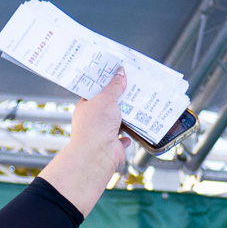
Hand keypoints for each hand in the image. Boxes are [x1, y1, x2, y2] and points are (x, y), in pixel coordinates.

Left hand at [39, 67, 131, 216]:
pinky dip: (130, 133)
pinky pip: (125, 136)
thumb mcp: (105, 99)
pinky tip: (136, 127)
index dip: (106, 82)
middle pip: (109, 105)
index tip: (117, 74)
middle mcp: (93, 120)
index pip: (96, 91)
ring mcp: (103, 133)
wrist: (97, 154)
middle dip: (121, 98)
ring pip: (119, 120)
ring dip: (128, 115)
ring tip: (140, 104)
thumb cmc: (95, 126)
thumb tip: (119, 73)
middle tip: (134, 87)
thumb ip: (114, 86)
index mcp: (86, 107)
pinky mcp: (114, 144)